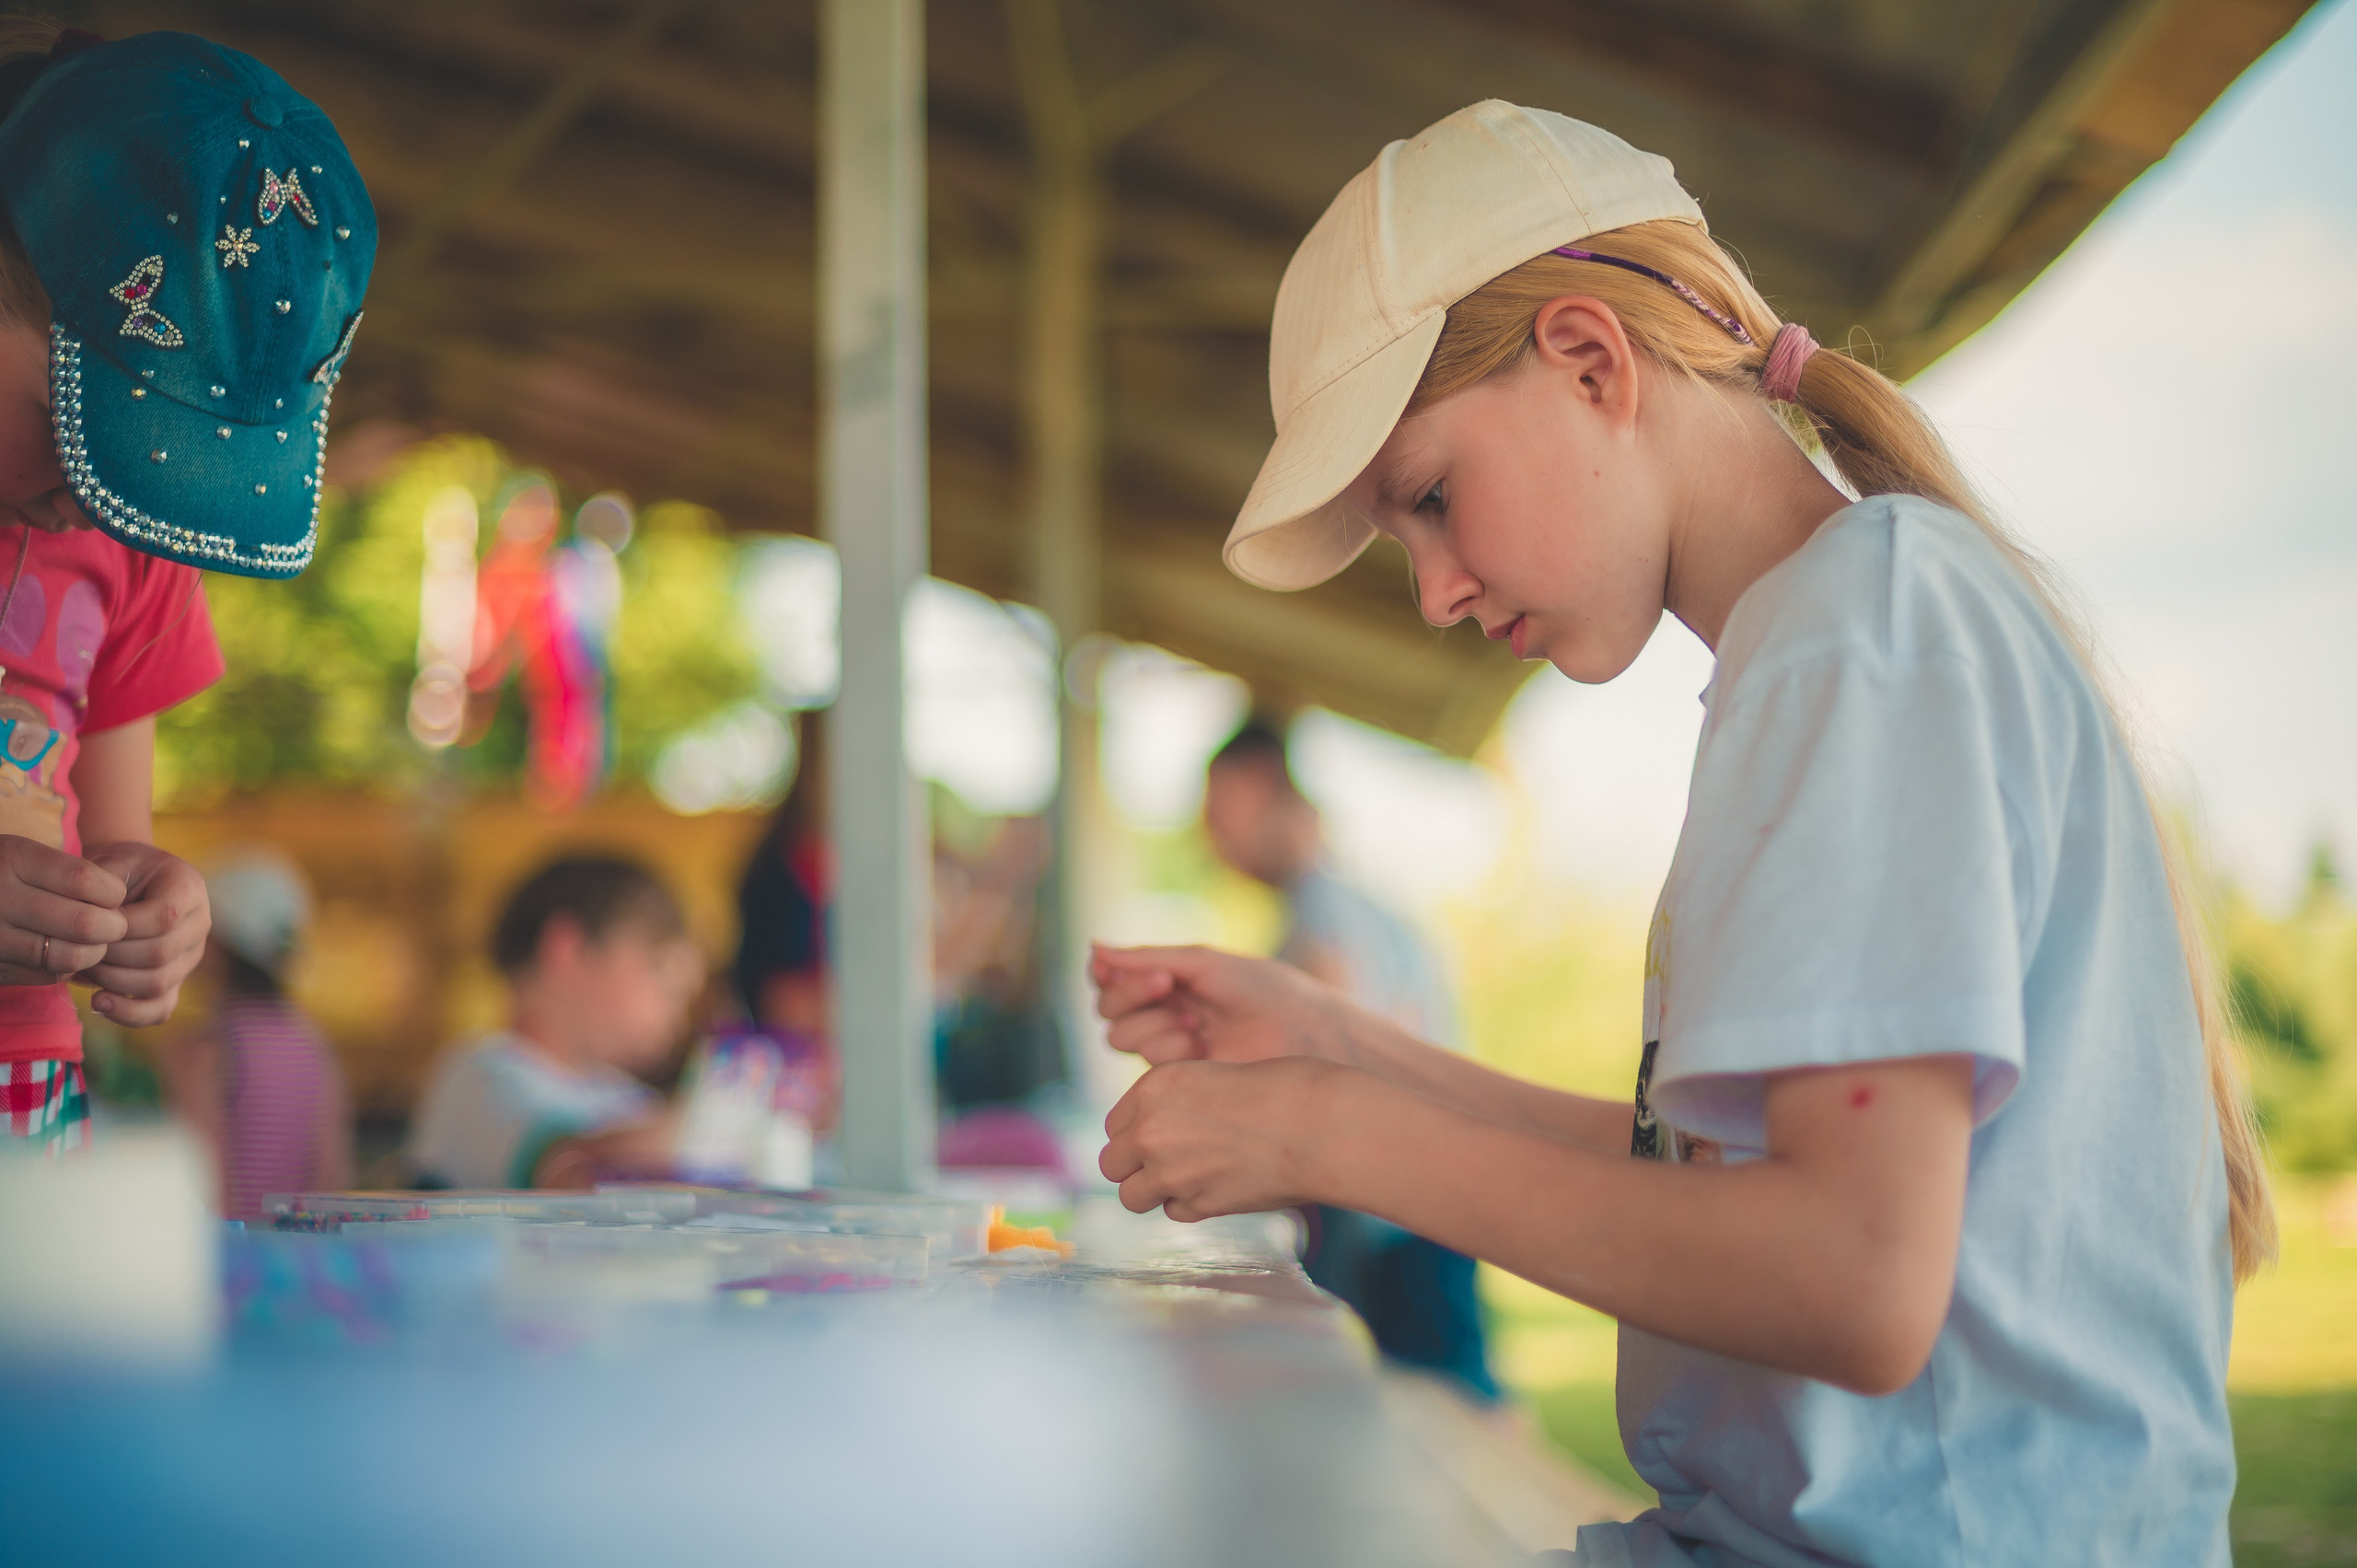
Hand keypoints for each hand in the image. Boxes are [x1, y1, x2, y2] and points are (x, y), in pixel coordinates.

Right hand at [0, 834, 129, 986]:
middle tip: (114, 924)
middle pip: (84, 923)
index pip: (84, 880)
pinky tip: (64, 951)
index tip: (115, 895)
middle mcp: (0, 900)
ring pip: (70, 956)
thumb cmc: (1, 873)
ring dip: (94, 952)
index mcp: (12, 861)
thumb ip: (70, 871)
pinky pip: (48, 975)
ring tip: (95, 940)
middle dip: (113, 926)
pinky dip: (67, 967)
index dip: (112, 892)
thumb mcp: (24, 855)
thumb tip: (121, 890)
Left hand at [78, 842, 208, 1026]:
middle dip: (112, 956)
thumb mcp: (108, 862)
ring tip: (86, 969)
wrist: (128, 880)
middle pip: (161, 953)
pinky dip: (129, 1013)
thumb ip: (101, 885)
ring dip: (114, 980)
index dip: (123, 927)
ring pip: (159, 983)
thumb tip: (96, 925)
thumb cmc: (114, 871)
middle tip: (79, 949)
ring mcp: (191, 955)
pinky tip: (98, 1002)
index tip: (89, 923)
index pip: (164, 916)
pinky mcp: (177, 980)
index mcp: (188, 887)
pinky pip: (161, 1009)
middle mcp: (199, 923)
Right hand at [1089, 942, 1349, 1067]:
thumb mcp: (1202, 963)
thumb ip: (1145, 957)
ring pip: (1121, 1036)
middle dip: (1132, 994)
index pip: (1115, 977)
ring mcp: (1170, 1046)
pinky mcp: (1179, 1079)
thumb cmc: (1260, 989)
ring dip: (1155, 1023)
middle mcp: (1163, 1013)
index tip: (1117, 967)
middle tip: (1168, 985)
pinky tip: (1203, 1045)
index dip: (1111, 973)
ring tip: (1198, 1022)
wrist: (1301, 1032)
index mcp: (1169, 981)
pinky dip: (1171, 1048)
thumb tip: (1092, 946)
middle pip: (1109, 1009)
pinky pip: (1146, 1062)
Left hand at [1098, 1056, 1354, 1221]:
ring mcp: (1170, 1170)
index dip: (1137, 1134)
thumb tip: (1148, 1139)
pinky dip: (1192, 1206)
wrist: (1317, 1123)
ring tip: (1192, 1180)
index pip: (1116, 1125)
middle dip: (1136, 1167)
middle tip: (1169, 1165)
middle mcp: (1151, 1129)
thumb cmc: (1280, 1091)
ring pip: (1131, 1196)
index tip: (1162, 1138)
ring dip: (1155, 1192)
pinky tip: (1223, 1187)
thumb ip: (1173, 1107)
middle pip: (1112, 1163)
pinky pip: (1174, 1212)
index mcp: (1154, 1087)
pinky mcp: (1196, 1204)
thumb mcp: (1211, 1078)